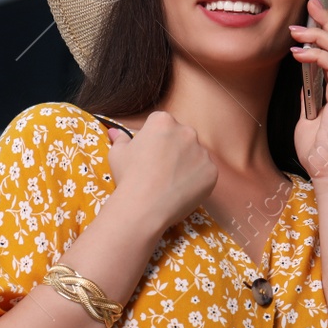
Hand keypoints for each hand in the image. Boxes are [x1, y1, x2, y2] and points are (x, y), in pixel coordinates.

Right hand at [104, 110, 216, 233]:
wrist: (144, 206)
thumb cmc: (128, 177)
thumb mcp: (118, 154)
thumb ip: (121, 139)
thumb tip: (115, 132)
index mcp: (163, 121)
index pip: (161, 124)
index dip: (154, 140)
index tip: (149, 155)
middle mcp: (186, 131)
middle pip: (181, 137)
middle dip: (173, 150)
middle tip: (160, 170)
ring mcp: (202, 152)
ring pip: (195, 155)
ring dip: (186, 165)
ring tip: (170, 183)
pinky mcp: (212, 171)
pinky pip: (205, 173)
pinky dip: (196, 181)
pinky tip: (181, 191)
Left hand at [289, 0, 327, 180]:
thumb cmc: (320, 149)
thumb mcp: (308, 114)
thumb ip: (309, 93)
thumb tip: (302, 75)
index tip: (315, 9)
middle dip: (326, 18)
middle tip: (311, 0)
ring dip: (317, 34)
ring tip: (296, 27)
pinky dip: (317, 55)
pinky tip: (299, 52)